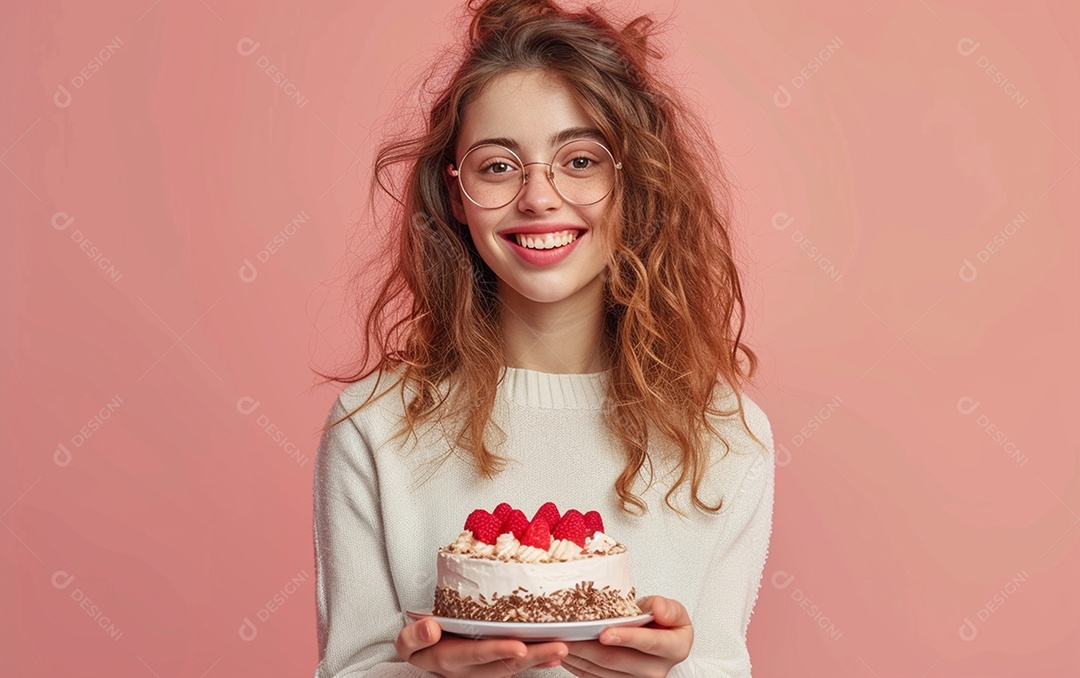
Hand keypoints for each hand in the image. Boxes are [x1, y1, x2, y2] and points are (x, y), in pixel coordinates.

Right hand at [396, 617, 568, 677]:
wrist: (426, 653)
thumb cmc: (422, 643)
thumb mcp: (408, 641)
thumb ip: (414, 637)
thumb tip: (429, 628)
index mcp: (448, 659)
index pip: (474, 655)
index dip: (497, 651)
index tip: (518, 646)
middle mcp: (469, 669)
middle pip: (504, 665)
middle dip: (533, 657)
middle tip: (556, 647)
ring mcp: (484, 670)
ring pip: (516, 667)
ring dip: (540, 658)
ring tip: (561, 647)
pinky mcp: (495, 668)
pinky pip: (519, 667)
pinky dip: (539, 660)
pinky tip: (554, 654)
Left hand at [561, 596, 692, 677]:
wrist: (662, 644)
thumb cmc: (665, 626)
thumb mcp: (674, 612)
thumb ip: (668, 608)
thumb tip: (658, 610)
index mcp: (674, 648)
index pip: (649, 643)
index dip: (626, 638)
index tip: (605, 633)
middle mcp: (657, 670)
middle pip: (617, 660)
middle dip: (589, 647)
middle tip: (568, 635)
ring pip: (602, 670)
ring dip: (579, 656)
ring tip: (561, 641)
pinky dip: (579, 665)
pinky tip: (568, 653)